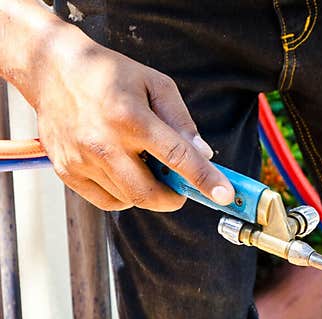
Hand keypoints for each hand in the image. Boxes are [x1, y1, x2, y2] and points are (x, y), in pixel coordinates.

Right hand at [21, 25, 232, 211]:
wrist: (52, 68)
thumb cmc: (111, 75)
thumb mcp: (156, 84)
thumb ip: (182, 122)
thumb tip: (204, 156)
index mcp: (130, 117)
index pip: (177, 157)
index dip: (205, 179)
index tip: (224, 196)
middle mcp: (103, 142)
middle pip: (150, 194)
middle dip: (174, 198)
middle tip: (180, 188)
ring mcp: (81, 159)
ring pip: (130, 199)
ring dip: (148, 191)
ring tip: (143, 163)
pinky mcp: (66, 171)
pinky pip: (107, 201)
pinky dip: (125, 196)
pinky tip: (124, 172)